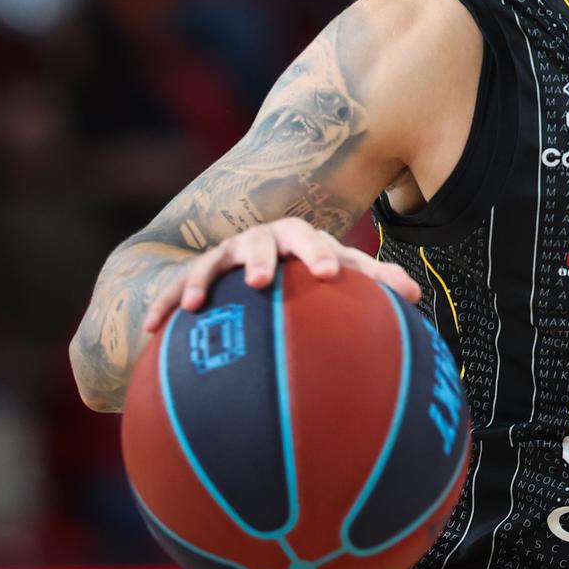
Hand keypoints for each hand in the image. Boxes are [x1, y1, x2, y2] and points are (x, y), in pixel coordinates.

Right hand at [142, 217, 420, 332]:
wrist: (252, 266)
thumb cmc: (308, 274)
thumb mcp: (338, 275)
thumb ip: (374, 283)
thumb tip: (416, 296)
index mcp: (300, 240)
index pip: (314, 241)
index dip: (321, 255)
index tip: (329, 275)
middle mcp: (261, 242)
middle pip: (263, 241)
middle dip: (264, 257)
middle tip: (264, 280)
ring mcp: (226, 257)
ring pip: (214, 262)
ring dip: (206, 280)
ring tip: (201, 303)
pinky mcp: (195, 277)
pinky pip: (176, 290)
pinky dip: (167, 305)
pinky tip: (152, 328)